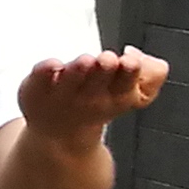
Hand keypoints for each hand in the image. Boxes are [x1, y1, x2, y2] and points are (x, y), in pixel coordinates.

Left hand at [18, 46, 167, 139]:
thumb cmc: (100, 103)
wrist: (60, 135)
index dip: (130, 70)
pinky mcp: (36, 89)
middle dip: (105, 66)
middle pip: (99, 76)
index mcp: (117, 96)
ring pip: (71, 77)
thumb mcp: (136, 94)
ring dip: (79, 68)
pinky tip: (52, 65)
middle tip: (106, 60)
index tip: (130, 61)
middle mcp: (89, 97)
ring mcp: (61, 94)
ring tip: (84, 62)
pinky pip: (39, 77)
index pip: (128, 83)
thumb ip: (152, 74)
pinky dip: (45, 69)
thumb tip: (135, 53)